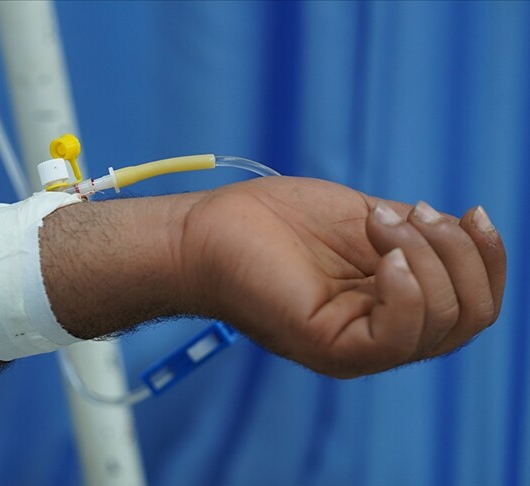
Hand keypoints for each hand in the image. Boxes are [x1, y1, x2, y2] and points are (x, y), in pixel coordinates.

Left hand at [178, 177, 505, 377]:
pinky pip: (400, 337)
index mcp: (394, 307)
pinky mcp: (331, 348)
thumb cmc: (277, 222)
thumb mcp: (368, 220)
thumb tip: (467, 232)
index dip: (489, 258)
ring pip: (444, 322)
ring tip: (378, 223)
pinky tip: (386, 258)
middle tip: (407, 212)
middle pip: (471, 316)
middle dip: (460, 253)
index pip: (474, 304)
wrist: (211, 230)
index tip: (470, 210)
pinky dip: (409, 290)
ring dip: (427, 256)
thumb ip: (418, 236)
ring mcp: (358, 348)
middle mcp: (382, 335)